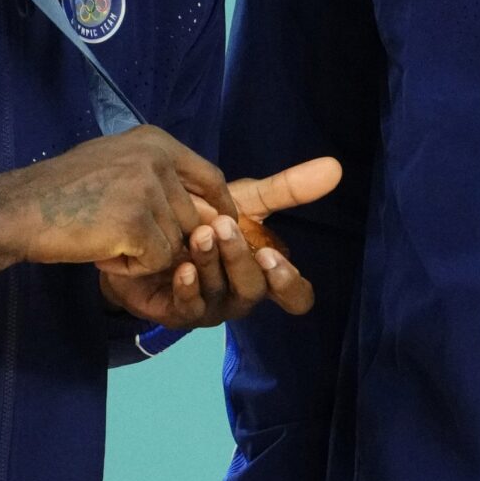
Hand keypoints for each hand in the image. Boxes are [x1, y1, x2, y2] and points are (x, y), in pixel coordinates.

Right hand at [0, 124, 232, 285]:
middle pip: (195, 218)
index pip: (210, 177)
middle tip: (119, 237)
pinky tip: (101, 253)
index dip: (219, 207)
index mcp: (156, 141)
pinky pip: (157, 261)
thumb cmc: (62, 191)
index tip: (222, 228)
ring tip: (104, 240)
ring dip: (144, 254)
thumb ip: (158, 177)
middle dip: (167, 239)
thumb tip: (206, 208)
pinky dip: (130, 268)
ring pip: (176, 243)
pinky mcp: (139, 223)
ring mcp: (149, 189)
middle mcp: (158, 159)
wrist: (20, 210)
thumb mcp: (117, 164)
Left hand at [99, 156, 342, 329]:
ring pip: (221, 295)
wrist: (144, 225)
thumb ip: (287, 189)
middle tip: (225, 226)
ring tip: (200, 232)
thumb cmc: (203, 217)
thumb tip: (335, 167)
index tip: (272, 257)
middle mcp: (241, 296)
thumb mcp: (246, 201)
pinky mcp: (176, 313)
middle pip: (254, 291)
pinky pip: (187, 308)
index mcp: (264, 274)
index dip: (289, 285)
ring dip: (212, 263)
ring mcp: (210, 308)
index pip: (295, 296)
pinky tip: (181, 265)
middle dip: (240, 259)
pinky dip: (187, 286)